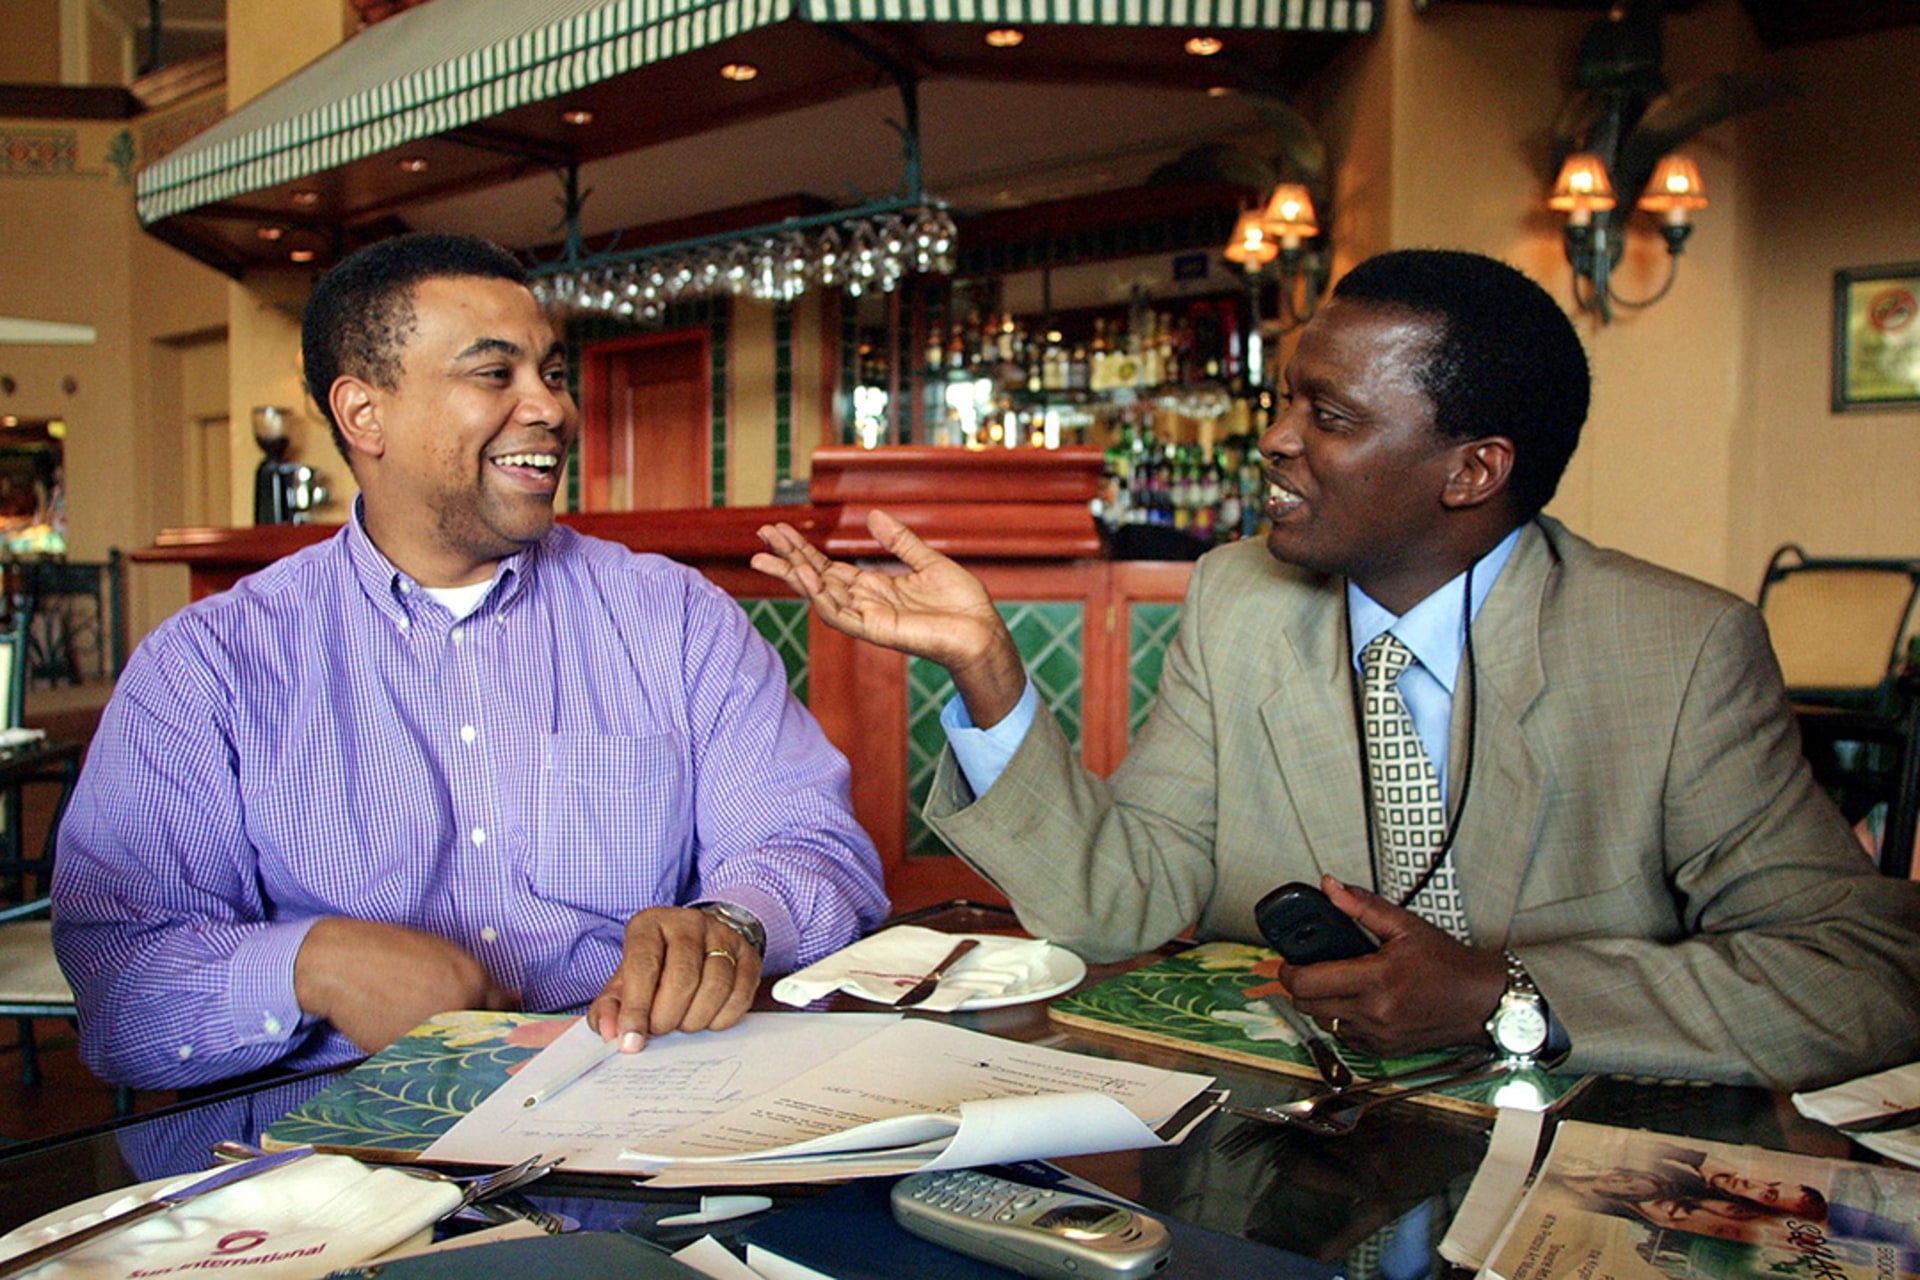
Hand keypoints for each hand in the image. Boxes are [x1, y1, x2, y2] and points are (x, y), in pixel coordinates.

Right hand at [294, 918, 513, 1053]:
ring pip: (454, 1052)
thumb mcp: (444, 953)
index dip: (502, 1018)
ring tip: (420, 1022)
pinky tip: (403, 1030)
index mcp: (472, 981)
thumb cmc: (391, 951)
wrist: (340, 964)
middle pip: (481, 1035)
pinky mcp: (404, 1052)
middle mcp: (457, 1009)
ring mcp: (432, 1033)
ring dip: (447, 1046)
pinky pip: (424, 1059)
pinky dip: (420, 1052)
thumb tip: (513, 1000)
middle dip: (474, 1033)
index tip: (504, 1027)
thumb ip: (480, 980)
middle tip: (454, 1025)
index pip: (504, 1012)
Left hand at [587, 906, 761, 1052]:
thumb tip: (609, 1032)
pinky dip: (723, 1017)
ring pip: (715, 984)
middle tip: (661, 1030)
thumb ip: (609, 1008)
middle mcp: (688, 922)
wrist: (694, 942)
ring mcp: (722, 935)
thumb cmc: (654, 967)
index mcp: (649, 924)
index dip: (636, 1008)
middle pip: (683, 976)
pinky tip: (708, 1019)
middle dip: (668, 1016)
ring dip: (696, 1018)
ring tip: (683, 1024)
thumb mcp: (624, 982)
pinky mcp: (747, 953)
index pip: (643, 966)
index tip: (632, 1041)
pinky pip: (741, 991)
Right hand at [753, 509, 1026, 727]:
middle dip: (787, 561)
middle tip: (758, 541)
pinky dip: (821, 597)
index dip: (802, 549)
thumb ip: (900, 541)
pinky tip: (805, 577)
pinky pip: (840, 615)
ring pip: (820, 597)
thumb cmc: (962, 603)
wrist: (983, 631)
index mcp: (875, 586)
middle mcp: (865, 602)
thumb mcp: (928, 561)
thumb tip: (873, 516)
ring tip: (771, 557)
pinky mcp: (877, 630)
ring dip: (796, 577)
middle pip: (816, 579)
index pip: (828, 566)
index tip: (777, 530)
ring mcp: (868, 618)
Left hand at [1280, 876, 1506, 1056]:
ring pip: (1323, 1022)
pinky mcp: (1382, 1050)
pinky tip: (1358, 1002)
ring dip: (1322, 1003)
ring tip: (1338, 982)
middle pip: (1306, 1005)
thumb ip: (1362, 906)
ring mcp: (1377, 1035)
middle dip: (1301, 984)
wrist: (1481, 1001)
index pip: (1306, 983)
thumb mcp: (1406, 925)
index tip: (1289, 959)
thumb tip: (1330, 887)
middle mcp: (1374, 1012)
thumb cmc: (1448, 964)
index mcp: (1376, 979)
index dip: (1289, 970)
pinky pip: (1344, 1037)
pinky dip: (1343, 1019)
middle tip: (1310, 967)